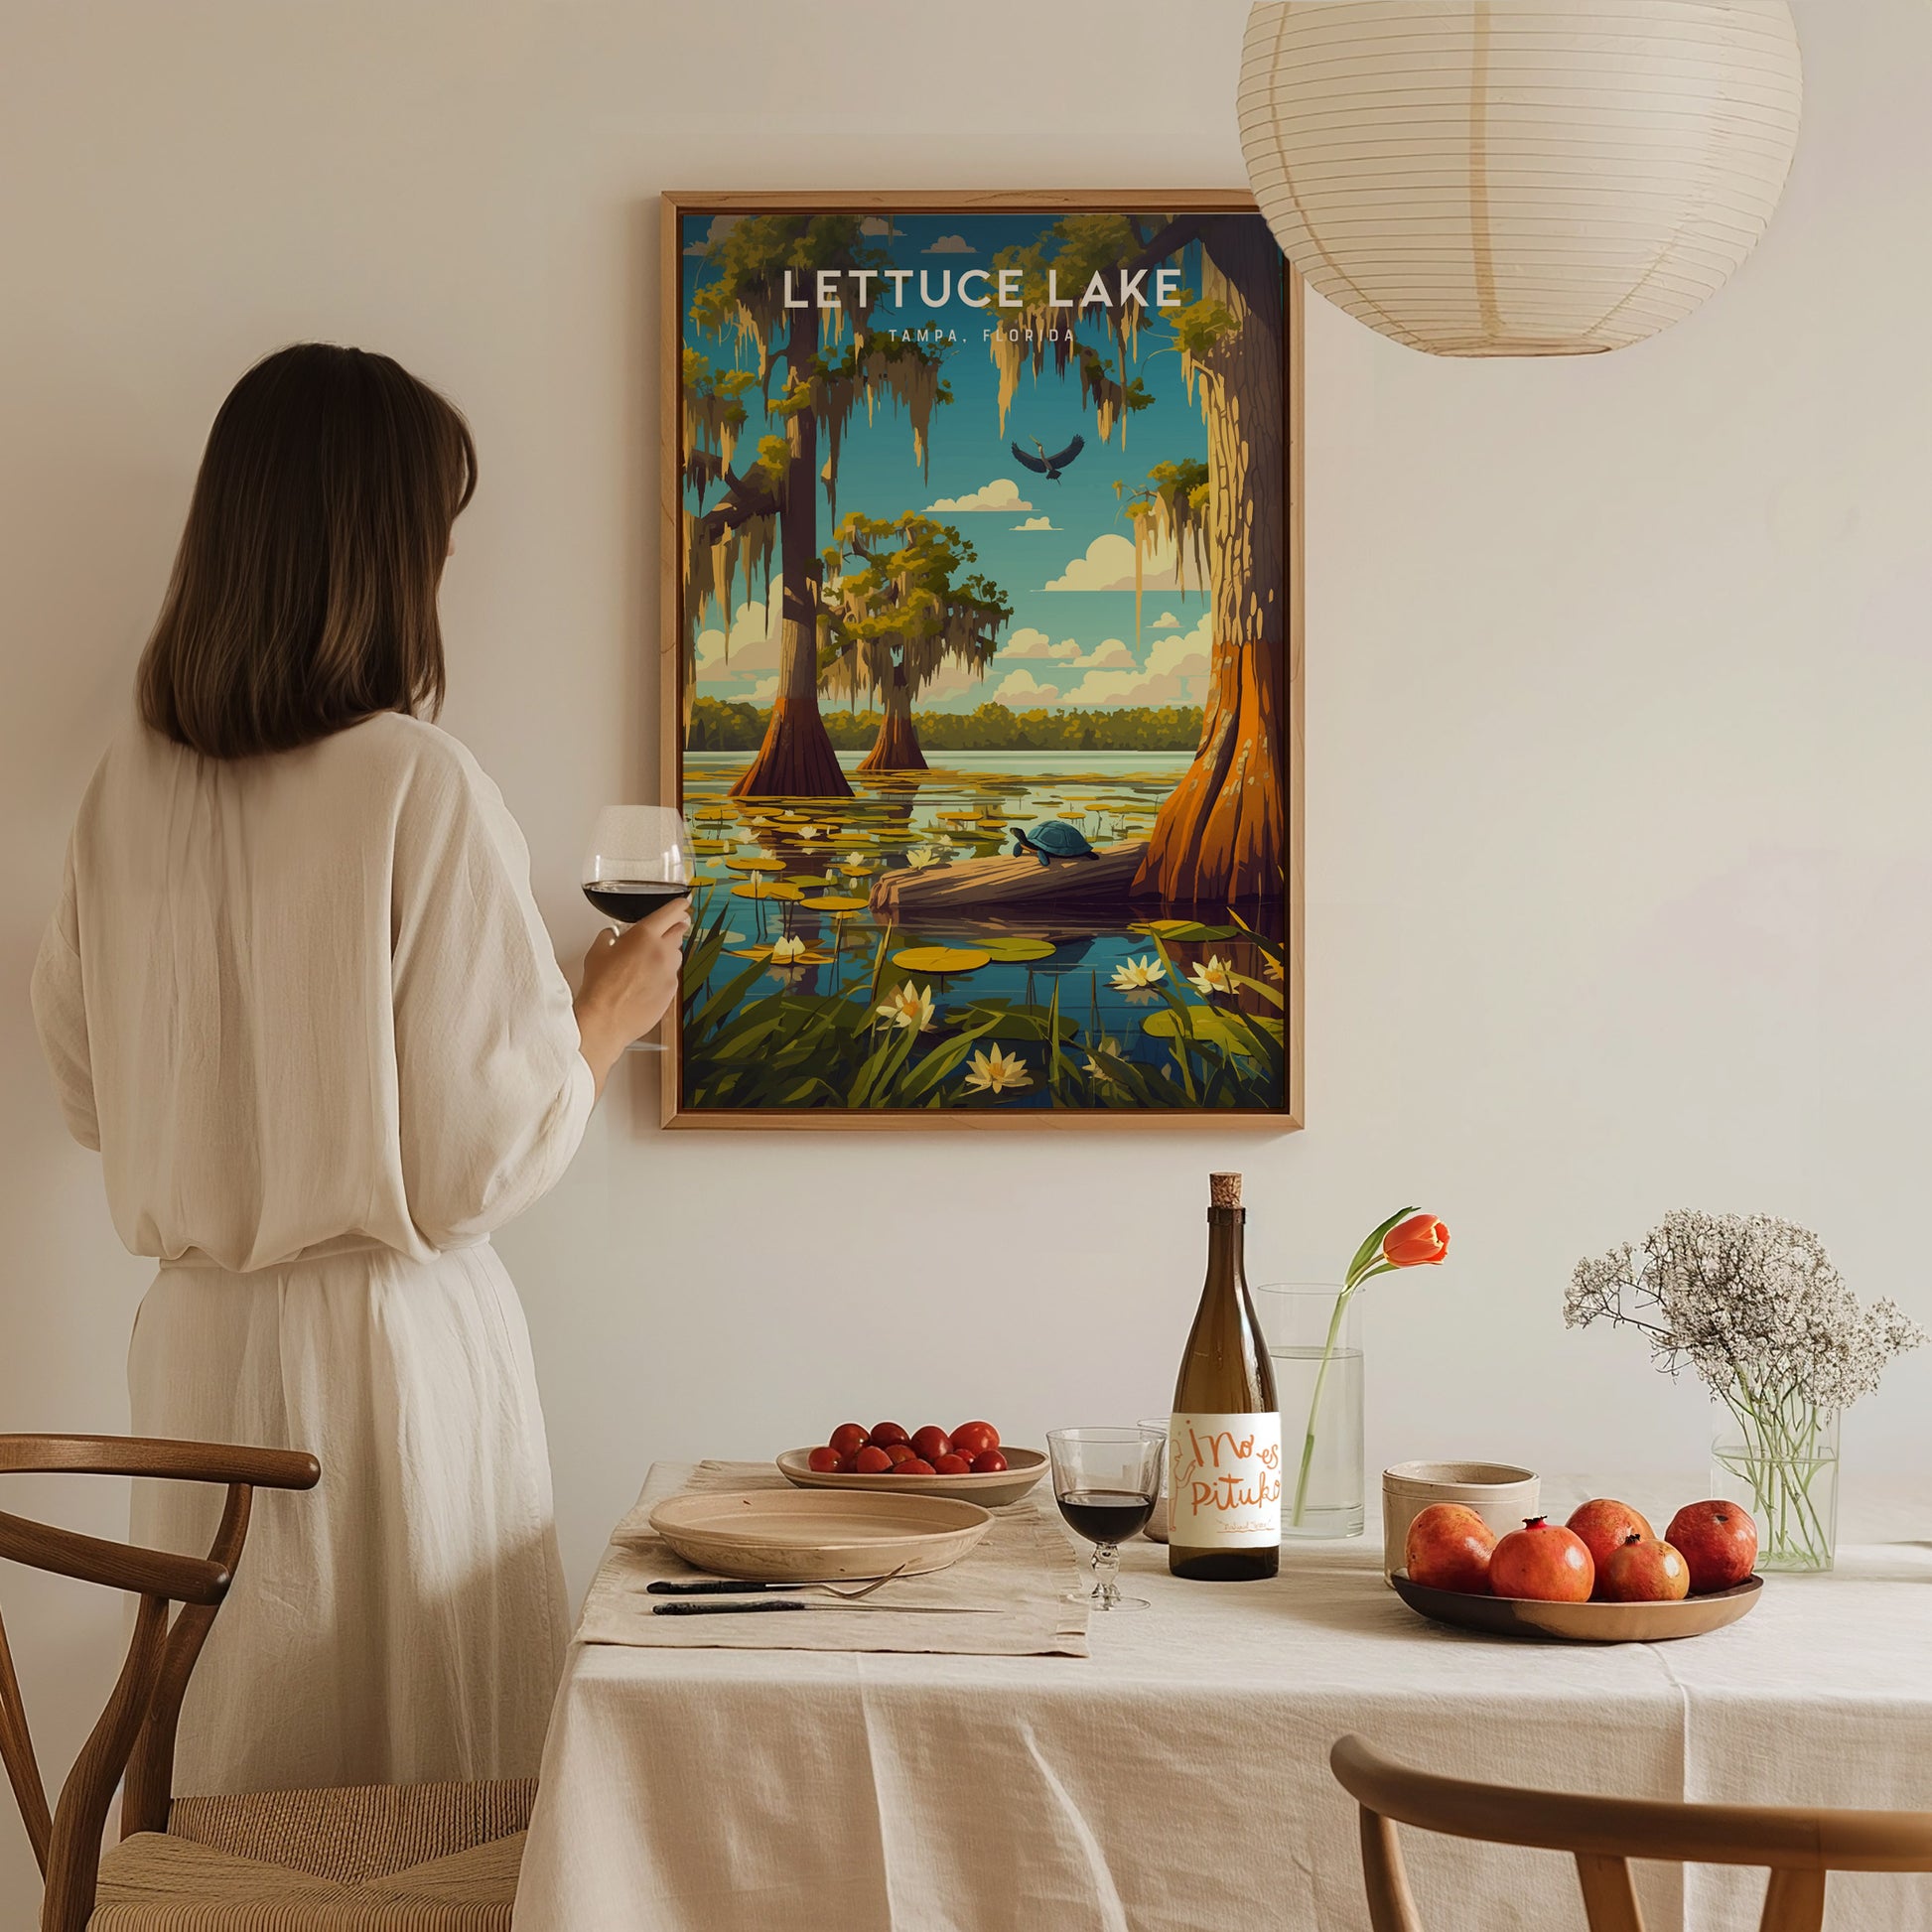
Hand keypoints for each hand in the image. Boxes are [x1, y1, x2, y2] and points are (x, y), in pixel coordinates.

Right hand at [574, 895, 692, 1094]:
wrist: (605, 1020)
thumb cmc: (600, 987)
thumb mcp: (597, 952)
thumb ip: (609, 937)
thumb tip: (612, 935)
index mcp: (645, 935)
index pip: (671, 912)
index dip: (679, 905)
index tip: (683, 903)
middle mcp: (662, 952)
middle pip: (679, 931)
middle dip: (674, 928)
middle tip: (667, 929)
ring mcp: (670, 973)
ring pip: (677, 955)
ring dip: (668, 953)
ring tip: (648, 962)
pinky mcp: (672, 991)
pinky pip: (672, 976)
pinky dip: (664, 975)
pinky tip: (646, 982)